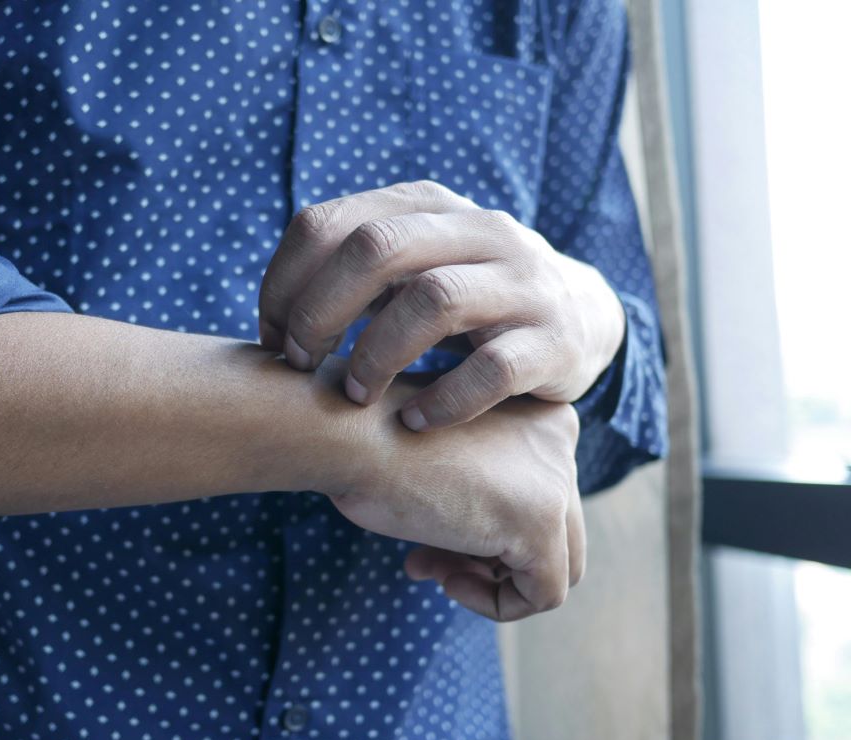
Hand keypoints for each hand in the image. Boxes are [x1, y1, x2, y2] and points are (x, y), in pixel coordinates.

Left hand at [258, 180, 625, 430]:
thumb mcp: (411, 266)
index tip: (271, 336)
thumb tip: (273, 314)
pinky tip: (416, 421)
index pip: (327, 223)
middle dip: (321, 313)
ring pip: (434, 300)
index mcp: (426, 206)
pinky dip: (445, 400)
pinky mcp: (554, 340)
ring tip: (356, 395)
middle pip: (376, 249)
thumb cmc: (467, 299)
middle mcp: (478, 230)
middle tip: (300, 363)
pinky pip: (492, 369)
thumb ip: (351, 273)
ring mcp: (522, 282)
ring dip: (378, 354)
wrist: (579, 317)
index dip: (284, 284)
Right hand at [324, 373, 585, 621]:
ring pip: (557, 567)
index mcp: (538, 415)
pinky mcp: (542, 524)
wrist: (347, 432)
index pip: (538, 497)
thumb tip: (485, 556)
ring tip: (433, 572)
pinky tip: (447, 582)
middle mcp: (561, 440)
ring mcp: (557, 481)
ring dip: (492, 582)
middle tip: (427, 563)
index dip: (482, 532)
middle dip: (486, 558)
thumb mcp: (438, 460)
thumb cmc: (370, 441)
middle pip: (552, 532)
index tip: (426, 539)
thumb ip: (476, 492)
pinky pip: (544, 595)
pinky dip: (496, 605)